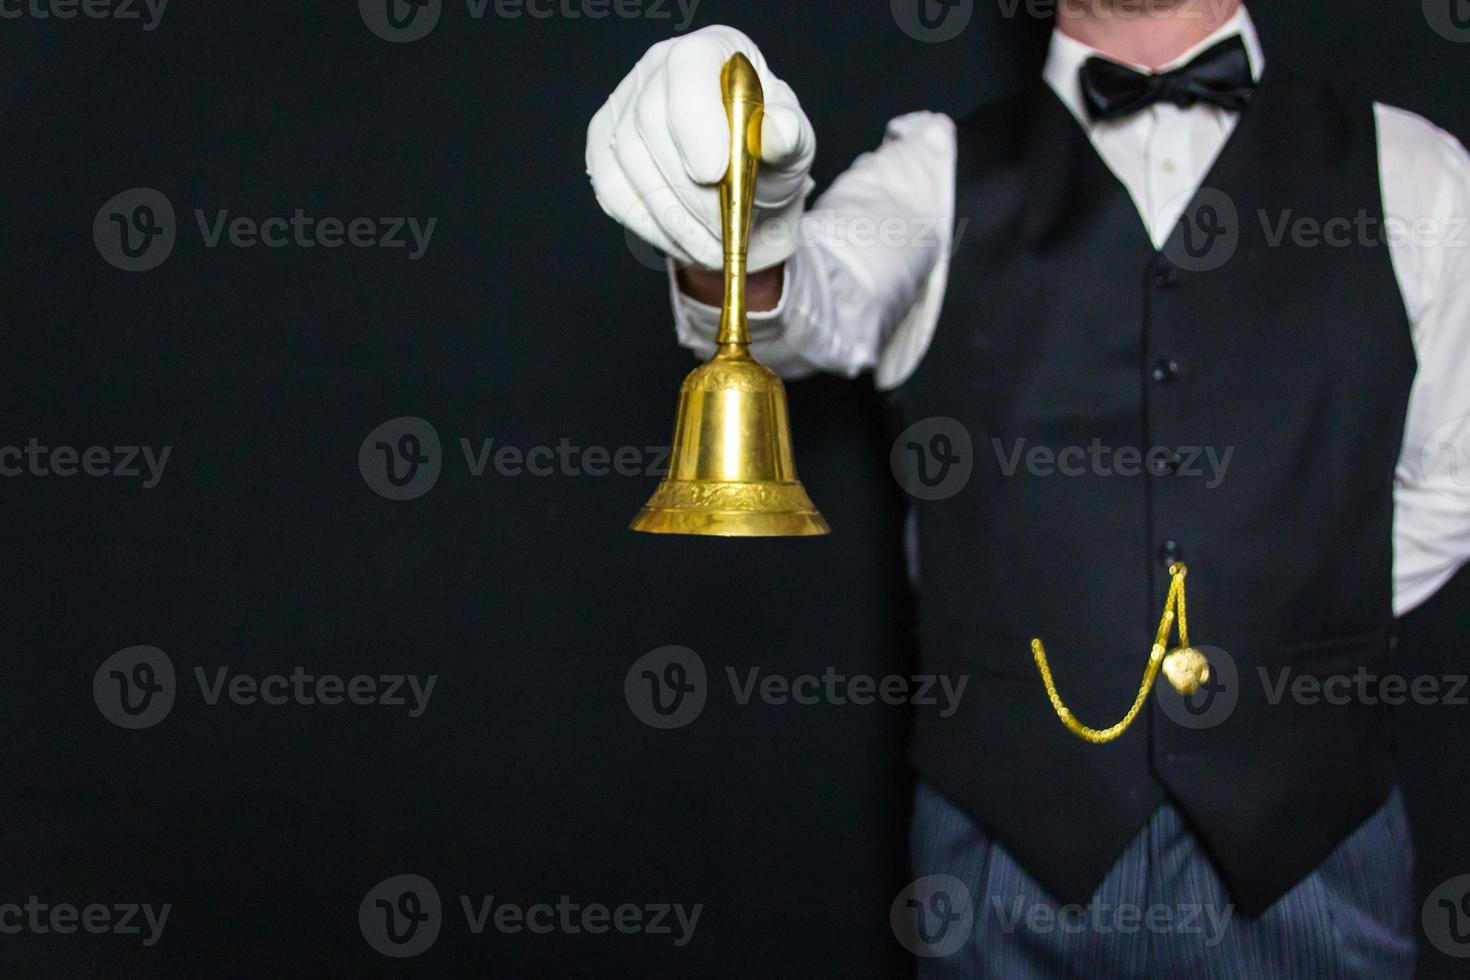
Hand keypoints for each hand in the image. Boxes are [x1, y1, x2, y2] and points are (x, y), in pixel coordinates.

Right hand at [585, 25, 815, 271]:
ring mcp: (623, 105)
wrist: (745, 185)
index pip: (688, 68)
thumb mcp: (793, 145)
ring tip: (713, 248)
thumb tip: (778, 132)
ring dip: (673, 216)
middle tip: (724, 231)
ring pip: (630, 161)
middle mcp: (658, 67)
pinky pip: (612, 189)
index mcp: (711, 51)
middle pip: (653, 121)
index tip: (715, 174)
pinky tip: (683, 242)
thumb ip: (789, 136)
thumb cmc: (768, 153)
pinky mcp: (604, 148)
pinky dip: (649, 225)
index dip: (695, 121)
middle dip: (690, 188)